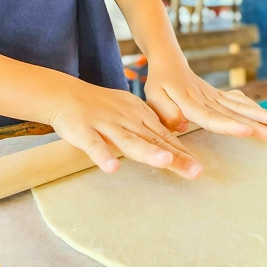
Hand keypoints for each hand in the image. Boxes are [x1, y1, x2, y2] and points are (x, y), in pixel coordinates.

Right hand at [48, 82, 203, 178]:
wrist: (68, 94)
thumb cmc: (104, 108)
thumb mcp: (132, 115)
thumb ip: (150, 131)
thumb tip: (174, 147)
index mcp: (141, 118)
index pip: (165, 138)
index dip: (182, 153)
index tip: (198, 168)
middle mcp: (128, 121)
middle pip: (154, 141)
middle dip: (175, 157)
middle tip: (196, 171)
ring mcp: (107, 126)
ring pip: (129, 141)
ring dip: (147, 151)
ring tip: (165, 161)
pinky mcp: (84, 131)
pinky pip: (94, 145)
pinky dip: (102, 156)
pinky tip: (112, 168)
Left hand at [144, 58, 266, 146]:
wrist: (170, 62)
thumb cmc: (160, 83)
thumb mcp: (153, 97)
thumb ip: (166, 112)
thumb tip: (182, 126)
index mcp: (190, 101)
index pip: (212, 117)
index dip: (230, 125)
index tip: (247, 131)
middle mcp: (207, 99)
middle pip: (233, 113)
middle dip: (255, 123)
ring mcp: (216, 96)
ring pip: (240, 106)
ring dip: (259, 114)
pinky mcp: (220, 96)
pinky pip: (239, 101)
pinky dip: (254, 107)